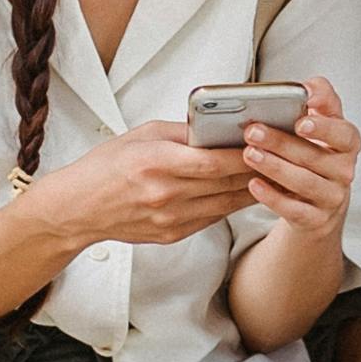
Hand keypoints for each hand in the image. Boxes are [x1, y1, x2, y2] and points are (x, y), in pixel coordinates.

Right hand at [36, 125, 260, 247]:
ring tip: (273, 174)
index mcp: (156, 163)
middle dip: (257, 170)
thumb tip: (217, 127)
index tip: (267, 143)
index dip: (244, 154)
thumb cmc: (106, 167)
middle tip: (282, 157)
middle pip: (225, 184)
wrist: (78, 209)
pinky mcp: (172, 234)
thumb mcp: (141, 135)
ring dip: (251, 190)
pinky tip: (245, 192)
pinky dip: (231, 204)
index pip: (213, 161)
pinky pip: (212, 217)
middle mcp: (165, 194)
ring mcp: (170, 218)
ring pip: (225, 204)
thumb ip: (181, 132)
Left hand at [233, 78, 359, 237]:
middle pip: (315, 157)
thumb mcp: (320, 125)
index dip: (325, 128)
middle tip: (253, 131)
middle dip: (282, 143)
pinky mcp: (317, 219)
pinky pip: (294, 210)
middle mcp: (344, 171)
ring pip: (304, 182)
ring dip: (274, 167)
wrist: (318, 204)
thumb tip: (308, 86)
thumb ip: (318, 99)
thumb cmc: (313, 155)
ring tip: (249, 154)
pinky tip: (254, 184)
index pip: (345, 134)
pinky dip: (272, 197)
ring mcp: (332, 197)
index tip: (301, 120)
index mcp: (346, 144)